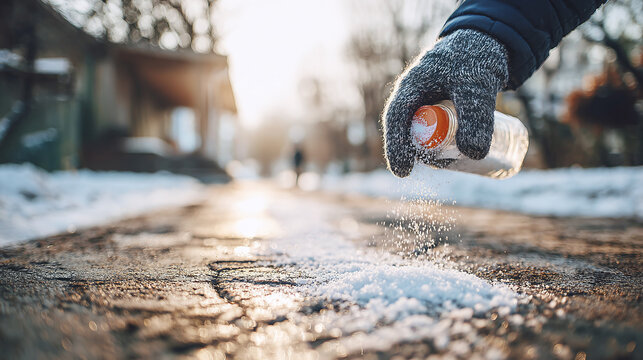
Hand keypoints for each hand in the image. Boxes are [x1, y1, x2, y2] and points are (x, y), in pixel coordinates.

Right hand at [382, 29, 508, 177]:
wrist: (489, 41)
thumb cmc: (476, 57)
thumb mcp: (478, 86)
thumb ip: (477, 117)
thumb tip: (474, 154)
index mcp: (411, 86)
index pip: (395, 120)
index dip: (395, 147)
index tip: (403, 172)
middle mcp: (415, 97)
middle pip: (409, 132)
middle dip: (424, 153)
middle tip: (450, 164)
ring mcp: (428, 104)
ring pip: (426, 135)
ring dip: (440, 150)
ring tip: (464, 157)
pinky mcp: (443, 110)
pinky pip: (439, 132)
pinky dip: (449, 144)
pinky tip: (466, 153)